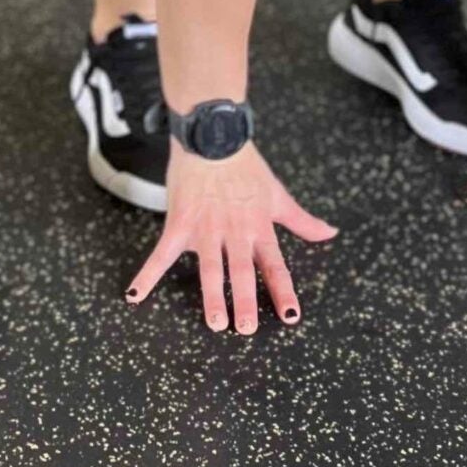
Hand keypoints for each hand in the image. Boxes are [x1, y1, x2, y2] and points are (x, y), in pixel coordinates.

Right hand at [126, 145, 336, 333]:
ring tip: (215, 323)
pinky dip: (148, 274)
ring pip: (209, 268)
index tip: (290, 316)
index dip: (283, 292)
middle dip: (245, 302)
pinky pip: (162, 253)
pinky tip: (136, 295)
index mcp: (259, 227)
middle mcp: (234, 231)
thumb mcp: (277, 194)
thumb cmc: (244, 165)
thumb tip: (330, 233)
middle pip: (241, 272)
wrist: (212, 137)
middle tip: (246, 329)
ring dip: (212, 297)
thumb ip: (301, 220)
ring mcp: (205, 229)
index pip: (275, 265)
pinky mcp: (179, 222)